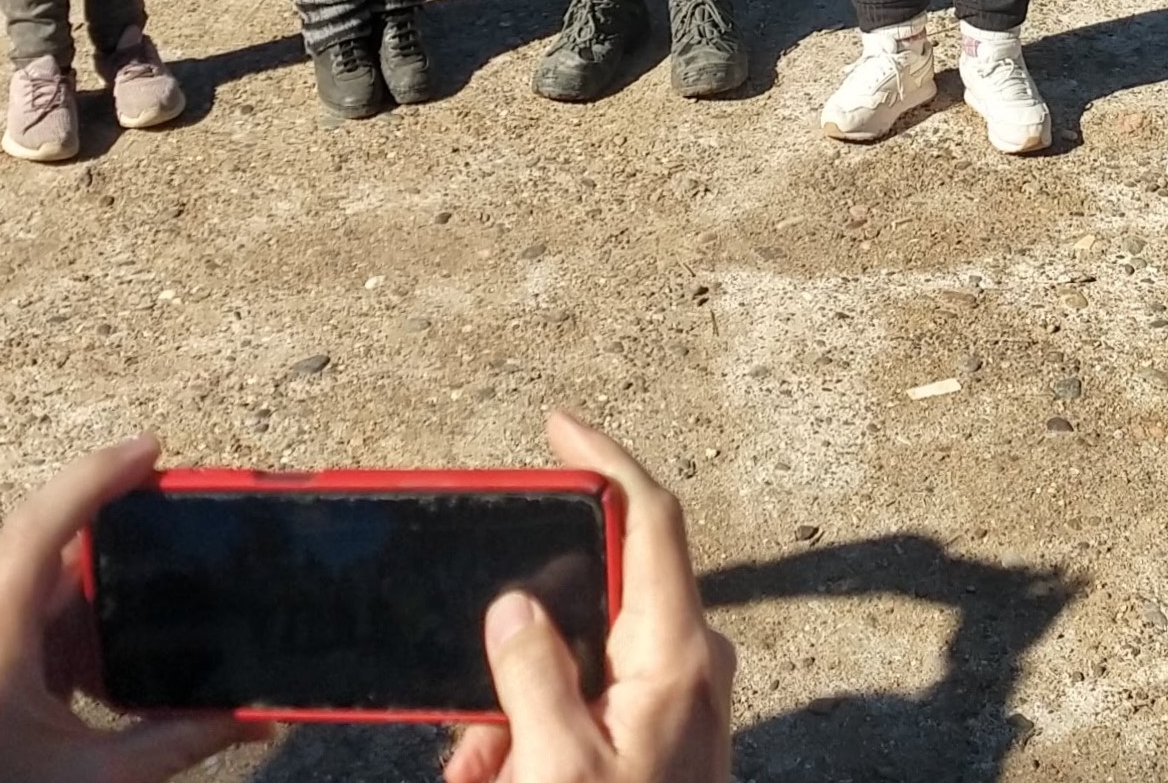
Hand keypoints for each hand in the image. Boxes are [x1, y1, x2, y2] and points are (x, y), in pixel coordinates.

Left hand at [0, 438, 259, 782]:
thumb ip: (173, 742)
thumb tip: (251, 721)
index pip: (41, 528)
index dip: (97, 476)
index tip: (147, 452)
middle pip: (31, 578)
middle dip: (83, 602)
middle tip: (120, 645)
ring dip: (36, 631)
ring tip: (59, 698)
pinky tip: (6, 707)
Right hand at [445, 413, 733, 782]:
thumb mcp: (556, 765)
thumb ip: (531, 673)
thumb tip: (515, 602)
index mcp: (678, 653)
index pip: (651, 519)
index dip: (606, 458)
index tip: (557, 421)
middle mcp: (690, 662)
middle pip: (594, 598)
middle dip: (519, 641)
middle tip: (477, 726)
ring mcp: (678, 698)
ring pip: (574, 664)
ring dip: (513, 711)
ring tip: (481, 774)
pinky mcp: (661, 732)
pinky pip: (584, 708)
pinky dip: (532, 737)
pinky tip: (496, 779)